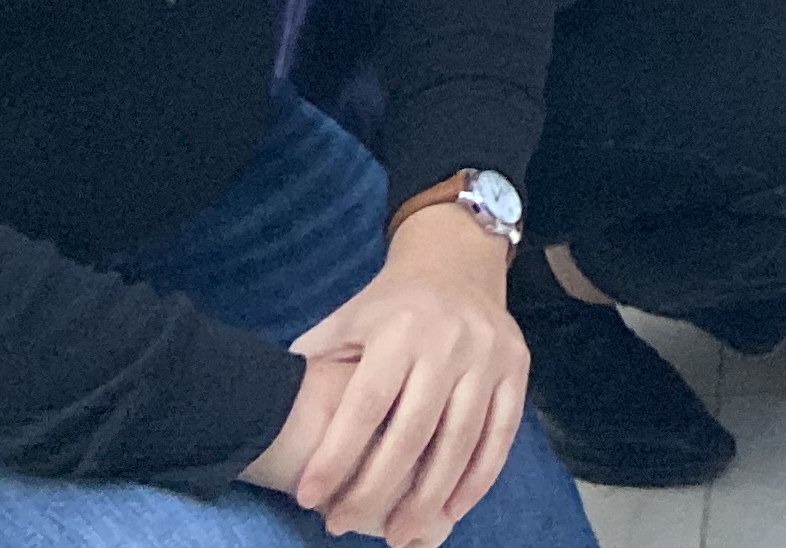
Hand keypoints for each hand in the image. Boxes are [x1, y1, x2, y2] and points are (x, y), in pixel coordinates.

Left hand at [252, 215, 527, 544]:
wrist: (457, 263)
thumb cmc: (389, 306)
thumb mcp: (347, 320)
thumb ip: (315, 363)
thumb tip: (267, 410)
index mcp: (400, 328)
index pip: (366, 403)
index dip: (338, 454)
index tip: (309, 498)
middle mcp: (449, 340)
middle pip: (413, 431)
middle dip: (375, 488)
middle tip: (342, 525)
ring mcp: (489, 356)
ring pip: (460, 441)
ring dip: (427, 498)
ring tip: (397, 534)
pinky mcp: (518, 369)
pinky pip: (501, 435)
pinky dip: (477, 480)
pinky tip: (449, 510)